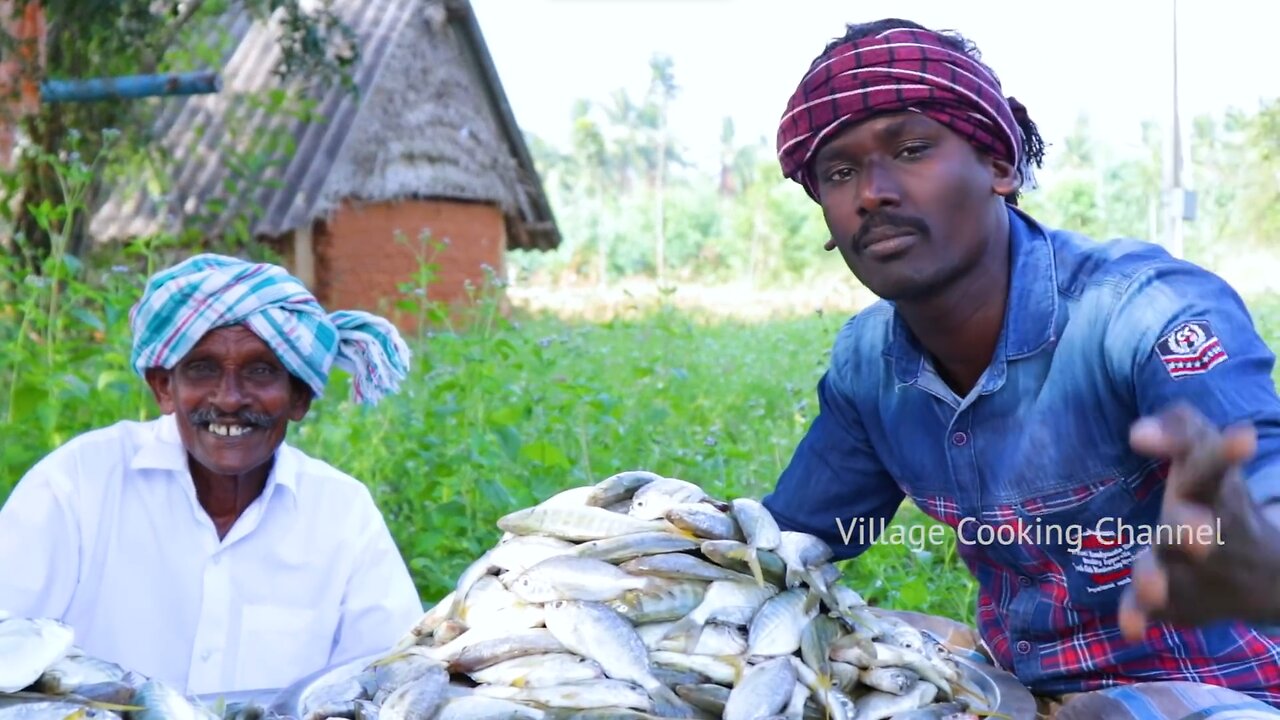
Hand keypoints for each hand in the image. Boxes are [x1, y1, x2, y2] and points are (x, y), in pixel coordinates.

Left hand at [1118, 402, 1279, 640]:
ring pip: (1170, 575)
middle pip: (1192, 530)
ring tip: (1151, 588)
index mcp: (1214, 492)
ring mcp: (1190, 572)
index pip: (1214, 469)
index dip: (1224, 453)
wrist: (1263, 574)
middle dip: (1191, 530)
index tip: (1242, 438)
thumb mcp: (1207, 455)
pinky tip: (1131, 630)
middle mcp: (1205, 533)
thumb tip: (1139, 432)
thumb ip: (1178, 429)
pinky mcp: (1175, 601)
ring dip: (1158, 579)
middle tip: (1194, 533)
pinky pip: (1153, 611)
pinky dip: (1141, 616)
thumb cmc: (1216, 498)